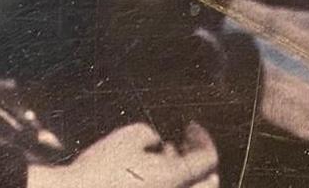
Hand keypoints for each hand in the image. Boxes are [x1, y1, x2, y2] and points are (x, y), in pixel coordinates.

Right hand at [27, 122, 216, 187]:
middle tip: (183, 145)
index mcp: (175, 180)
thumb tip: (158, 144)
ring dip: (182, 176)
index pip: (209, 160)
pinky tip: (145, 174)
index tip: (190, 127)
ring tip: (161, 157)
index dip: (203, 139)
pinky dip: (165, 185)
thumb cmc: (99, 168)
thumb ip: (153, 135)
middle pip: (208, 185)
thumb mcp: (129, 136)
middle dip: (199, 163)